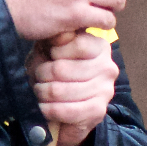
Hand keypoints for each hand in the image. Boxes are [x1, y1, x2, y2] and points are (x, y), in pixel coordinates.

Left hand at [28, 31, 117, 145]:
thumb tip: (60, 34)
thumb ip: (57, 37)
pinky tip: (44, 106)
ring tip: (39, 89)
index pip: (78, 45)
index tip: (49, 53)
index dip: (56, 51)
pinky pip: (68, 111)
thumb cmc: (53, 63)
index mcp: (99, 46)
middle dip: (42, 74)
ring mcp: (106, 90)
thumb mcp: (51, 44)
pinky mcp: (99, 111)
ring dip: (43, 92)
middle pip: (63, 69)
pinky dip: (50, 109)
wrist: (61, 96)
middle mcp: (107, 67)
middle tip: (38, 76)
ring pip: (61, 90)